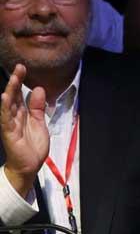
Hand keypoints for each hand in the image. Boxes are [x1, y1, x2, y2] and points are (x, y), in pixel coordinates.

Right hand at [0, 64, 48, 197]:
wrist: (29, 166)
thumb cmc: (32, 146)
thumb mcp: (39, 122)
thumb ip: (37, 107)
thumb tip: (38, 89)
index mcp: (22, 113)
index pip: (20, 94)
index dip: (21, 82)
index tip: (23, 68)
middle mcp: (14, 116)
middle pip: (14, 96)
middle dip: (16, 82)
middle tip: (19, 67)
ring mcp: (10, 124)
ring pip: (8, 105)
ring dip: (10, 91)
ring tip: (13, 79)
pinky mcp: (9, 133)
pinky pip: (6, 118)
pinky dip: (5, 108)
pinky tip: (5, 98)